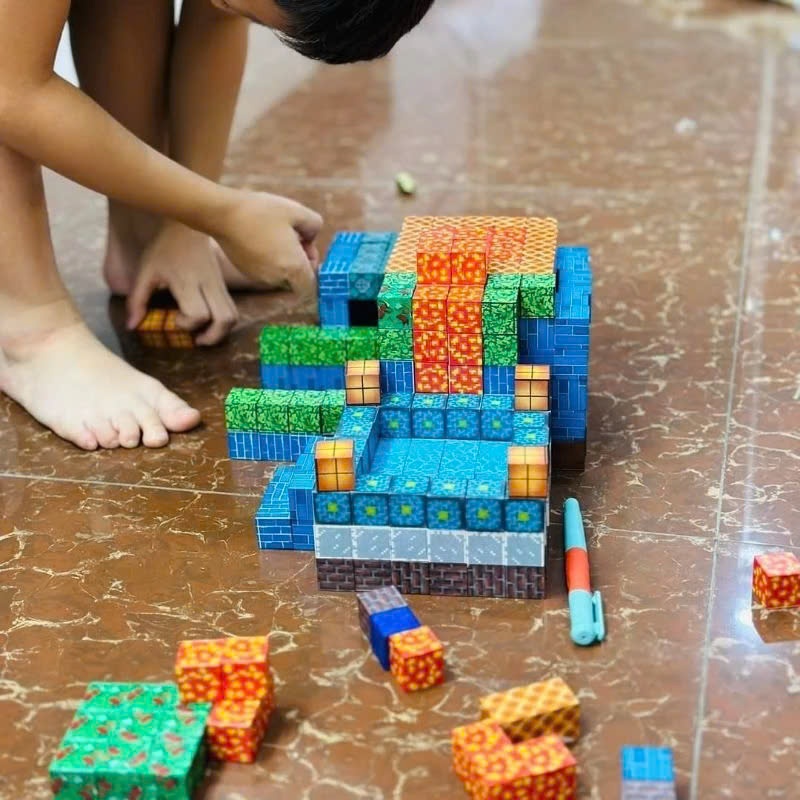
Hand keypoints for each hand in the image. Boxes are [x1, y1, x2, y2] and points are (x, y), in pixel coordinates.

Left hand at [126, 224, 238, 345]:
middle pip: (224, 319)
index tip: (174, 319)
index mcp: (188, 281)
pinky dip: (224, 322)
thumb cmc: (163, 248)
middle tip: (196, 339)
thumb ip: (137, 300)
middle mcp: (209, 284)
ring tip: (205, 334)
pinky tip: (208, 321)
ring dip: (221, 331)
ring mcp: (219, 284)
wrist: (186, 226)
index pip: (199, 313)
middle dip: (213, 336)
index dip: (188, 324)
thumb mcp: (146, 272)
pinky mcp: (224, 284)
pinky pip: (232, 308)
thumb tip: (131, 326)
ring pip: (233, 316)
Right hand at [214, 191, 322, 306]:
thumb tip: (311, 238)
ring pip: (282, 274)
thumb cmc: (261, 211)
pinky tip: (261, 235)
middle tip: (295, 235)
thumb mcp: (297, 211)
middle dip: (301, 260)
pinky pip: (267, 270)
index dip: (315, 269)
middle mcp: (276, 279)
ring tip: (276, 232)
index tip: (308, 248)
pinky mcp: (247, 272)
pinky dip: (270, 257)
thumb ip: (315, 226)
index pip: (312, 287)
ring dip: (285, 258)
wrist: (222, 214)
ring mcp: (260, 277)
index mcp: (293, 268)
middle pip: (298, 280)